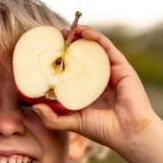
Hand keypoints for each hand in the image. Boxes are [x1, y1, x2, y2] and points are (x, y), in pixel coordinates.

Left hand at [31, 26, 158, 151]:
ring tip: (64, 31)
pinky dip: (94, 36)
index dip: (59, 61)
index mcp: (87, 91)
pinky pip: (106, 46)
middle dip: (67, 46)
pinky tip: (82, 32)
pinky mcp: (121, 66)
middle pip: (81, 57)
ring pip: (93, 48)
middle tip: (53, 38)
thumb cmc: (103, 130)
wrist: (128, 132)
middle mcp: (98, 79)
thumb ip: (52, 118)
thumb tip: (34, 107)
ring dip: (79, 36)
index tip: (45, 54)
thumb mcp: (72, 123)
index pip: (71, 71)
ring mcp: (110, 71)